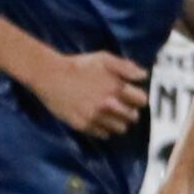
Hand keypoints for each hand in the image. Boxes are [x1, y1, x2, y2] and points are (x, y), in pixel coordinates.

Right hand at [26, 49, 147, 137]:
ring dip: (119, 122)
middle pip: (132, 117)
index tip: (132, 98)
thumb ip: (126, 67)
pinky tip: (99, 120)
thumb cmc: (78, 65)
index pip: (141, 100)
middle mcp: (108, 104)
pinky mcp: (83, 125)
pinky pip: (103, 134)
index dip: (138, 98)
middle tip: (122, 107)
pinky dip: (104, 129)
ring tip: (111, 115)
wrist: (50, 75)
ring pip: (120, 128)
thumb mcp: (104, 58)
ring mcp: (95, 116)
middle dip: (130, 112)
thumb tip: (143, 75)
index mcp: (116, 87)